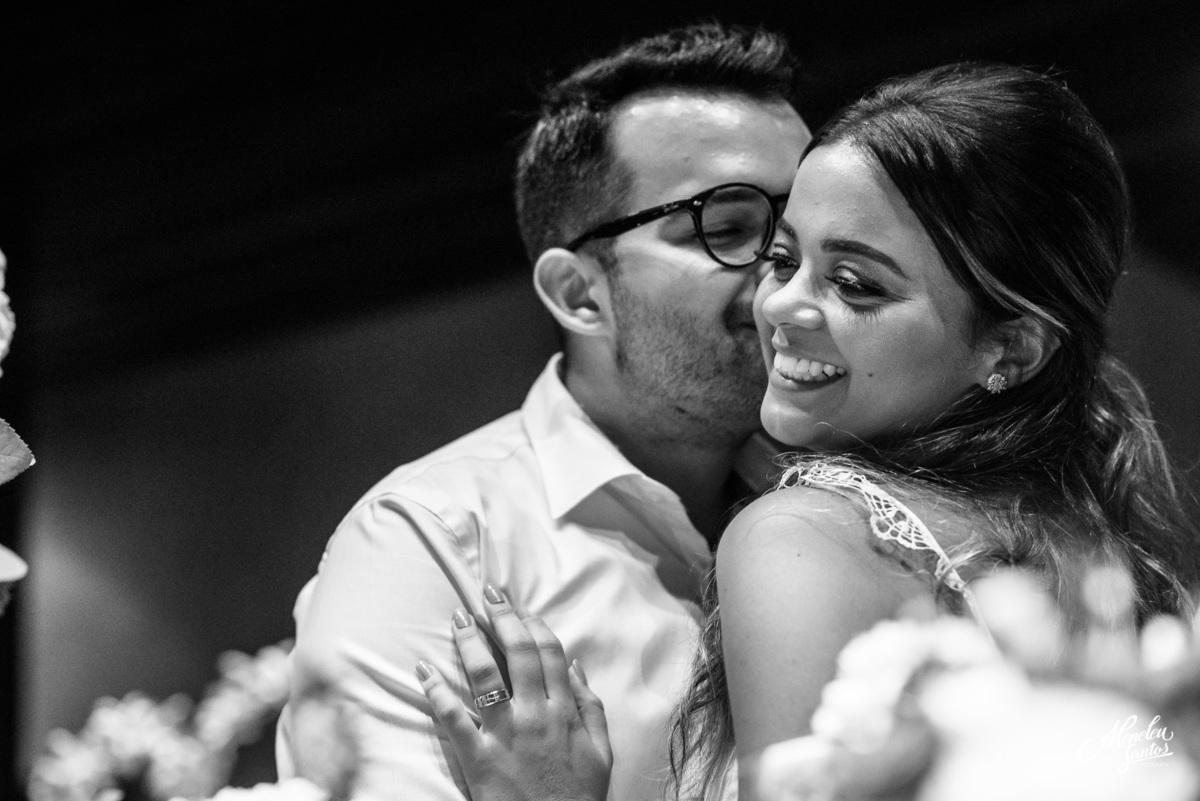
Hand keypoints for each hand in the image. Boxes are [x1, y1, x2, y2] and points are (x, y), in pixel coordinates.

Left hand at [418, 586, 611, 800]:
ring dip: (470, 643)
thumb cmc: (578, 798)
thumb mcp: (601, 752)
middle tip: (486, 594)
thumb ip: (591, 708)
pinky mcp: (478, 758)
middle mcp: (536, 715)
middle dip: (501, 618)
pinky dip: (436, 691)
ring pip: (485, 677)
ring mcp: (506, 735)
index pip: (548, 653)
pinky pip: (453, 718)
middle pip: (517, 654)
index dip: (532, 624)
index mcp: (565, 711)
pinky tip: (424, 670)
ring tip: (458, 620)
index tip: (519, 606)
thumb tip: (577, 667)